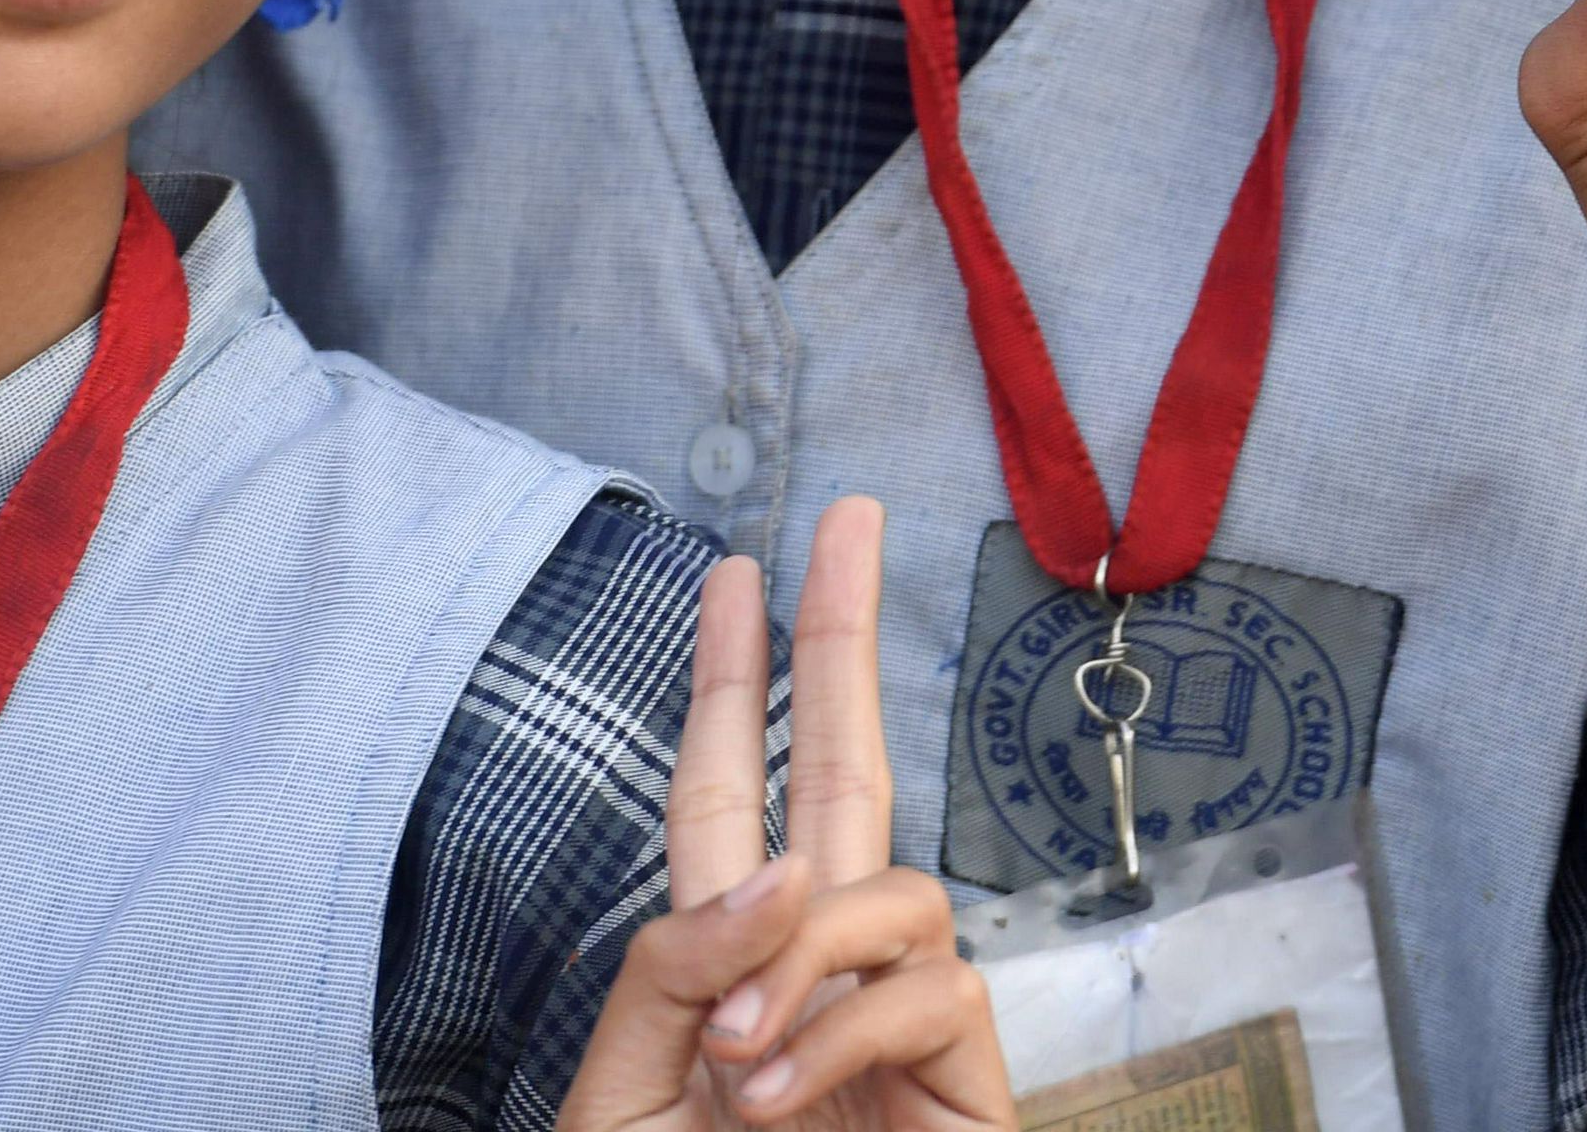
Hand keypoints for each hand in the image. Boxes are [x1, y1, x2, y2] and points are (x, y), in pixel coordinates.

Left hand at [566, 500, 1015, 1131]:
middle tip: (846, 514)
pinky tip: (779, 1092)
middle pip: (844, 764)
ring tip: (735, 1073)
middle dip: (842, 636)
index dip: (729, 678)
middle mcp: (818, 962)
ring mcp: (897, 1012)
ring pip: (884, 888)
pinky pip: (928, 985)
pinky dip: (843, 1024)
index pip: (725, 790)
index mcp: (720, 959)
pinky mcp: (964, 1073)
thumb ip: (677, 967)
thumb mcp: (622, 1097)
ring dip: (801, 956)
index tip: (730, 565)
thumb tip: (784, 875)